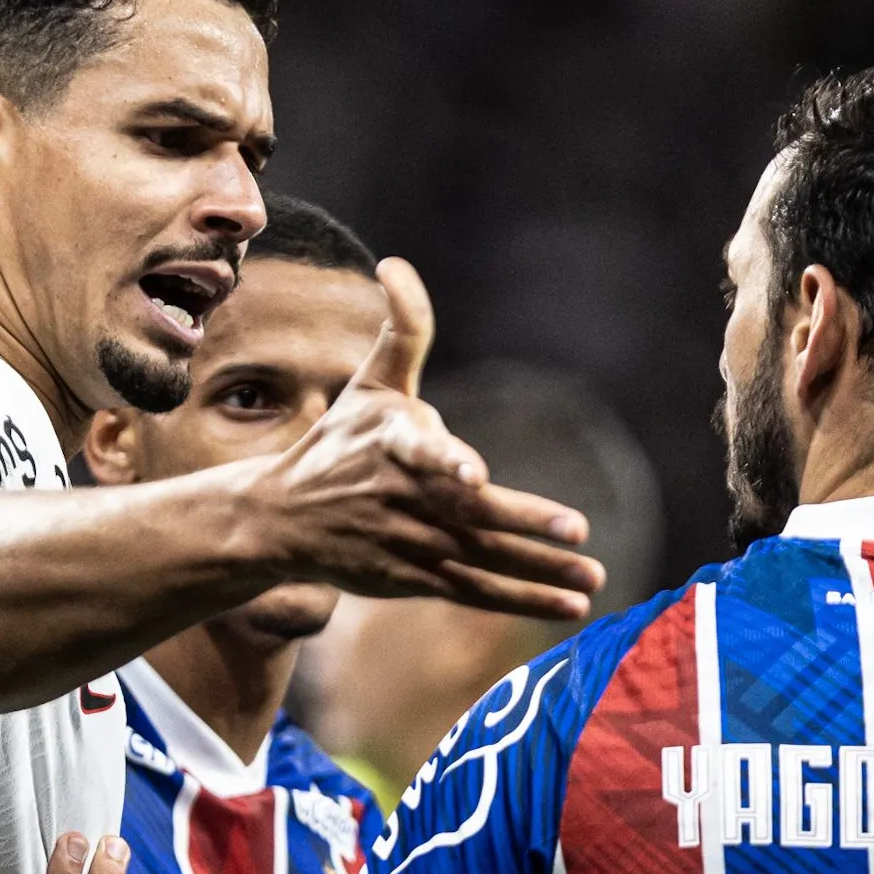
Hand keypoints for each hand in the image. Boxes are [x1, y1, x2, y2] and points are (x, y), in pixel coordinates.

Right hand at [250, 259, 606, 620]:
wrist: (281, 520)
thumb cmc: (338, 443)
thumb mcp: (369, 385)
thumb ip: (402, 329)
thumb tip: (396, 264)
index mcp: (392, 444)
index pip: (419, 451)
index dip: (445, 460)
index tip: (471, 474)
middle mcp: (403, 497)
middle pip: (469, 513)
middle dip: (524, 522)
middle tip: (576, 529)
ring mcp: (410, 544)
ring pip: (482, 559)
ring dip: (539, 573)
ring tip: (592, 579)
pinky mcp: (414, 580)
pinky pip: (476, 592)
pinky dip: (522, 601)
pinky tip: (570, 608)